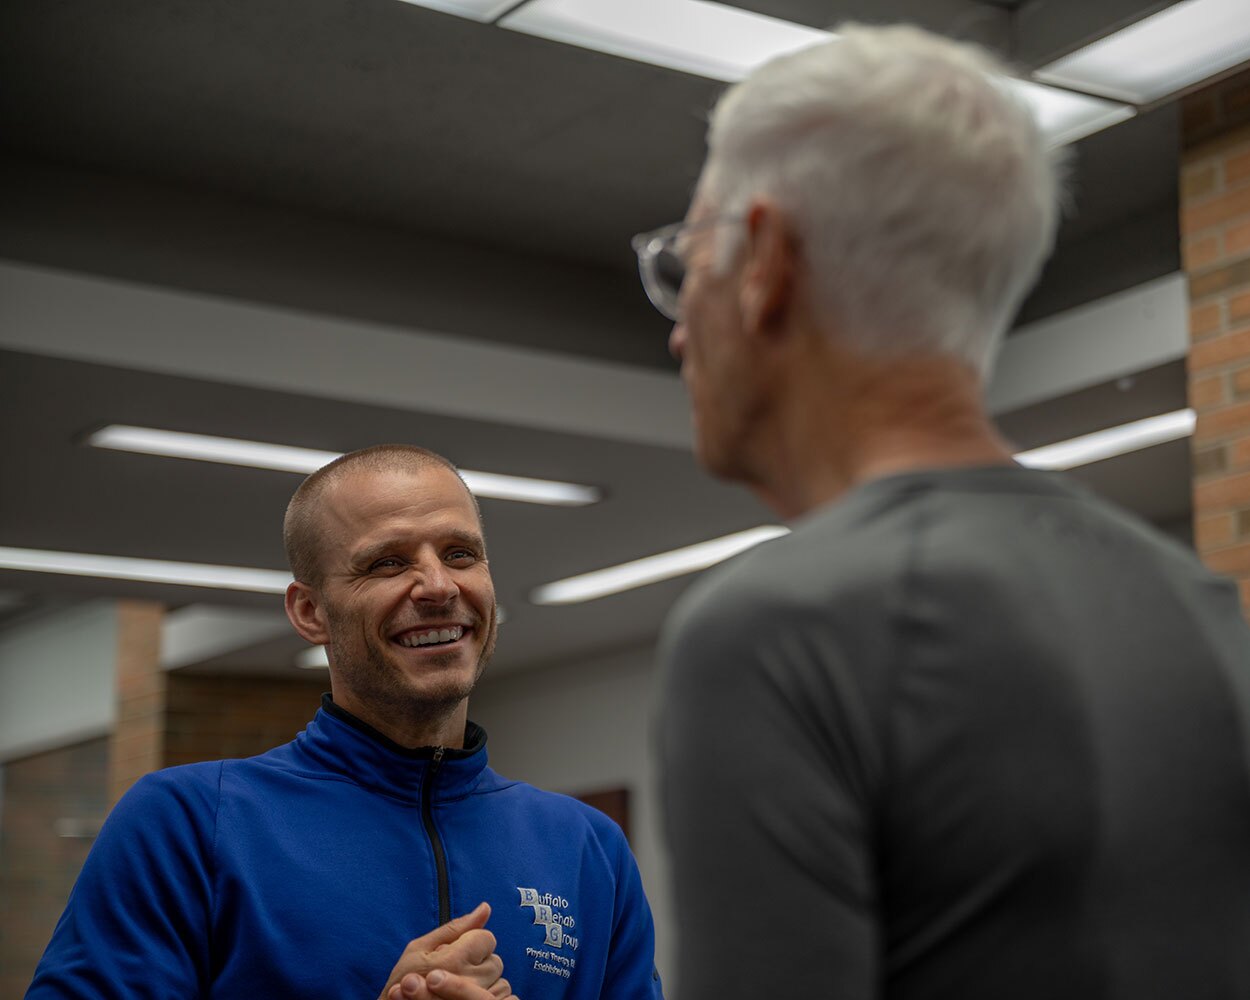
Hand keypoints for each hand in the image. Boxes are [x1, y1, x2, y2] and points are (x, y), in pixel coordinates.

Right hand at [378, 903, 509, 999]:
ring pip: (497, 981)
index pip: (487, 939)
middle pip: (495, 960)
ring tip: (458, 986)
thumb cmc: (402, 983)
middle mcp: (468, 982)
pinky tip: (468, 996)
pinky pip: (499, 998)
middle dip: (478, 962)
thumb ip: (455, 928)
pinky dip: (487, 996)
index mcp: (453, 961)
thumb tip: (486, 907)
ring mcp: (473, 999)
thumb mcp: (418, 948)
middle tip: (455, 971)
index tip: (458, 953)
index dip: (473, 942)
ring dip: (482, 981)